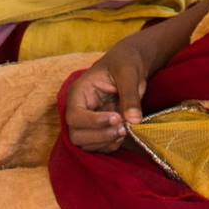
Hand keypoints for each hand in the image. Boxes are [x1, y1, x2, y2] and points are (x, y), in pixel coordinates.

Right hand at [63, 37, 153, 151]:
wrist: (131, 64)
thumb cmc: (125, 62)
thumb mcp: (129, 72)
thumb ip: (130, 95)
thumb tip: (134, 120)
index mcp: (79, 92)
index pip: (75, 116)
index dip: (93, 122)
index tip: (116, 118)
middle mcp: (78, 109)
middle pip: (76, 135)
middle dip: (100, 136)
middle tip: (124, 128)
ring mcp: (87, 121)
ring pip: (85, 144)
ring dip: (106, 142)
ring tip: (126, 129)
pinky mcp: (98, 130)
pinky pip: (98, 147)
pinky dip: (111, 145)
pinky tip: (125, 133)